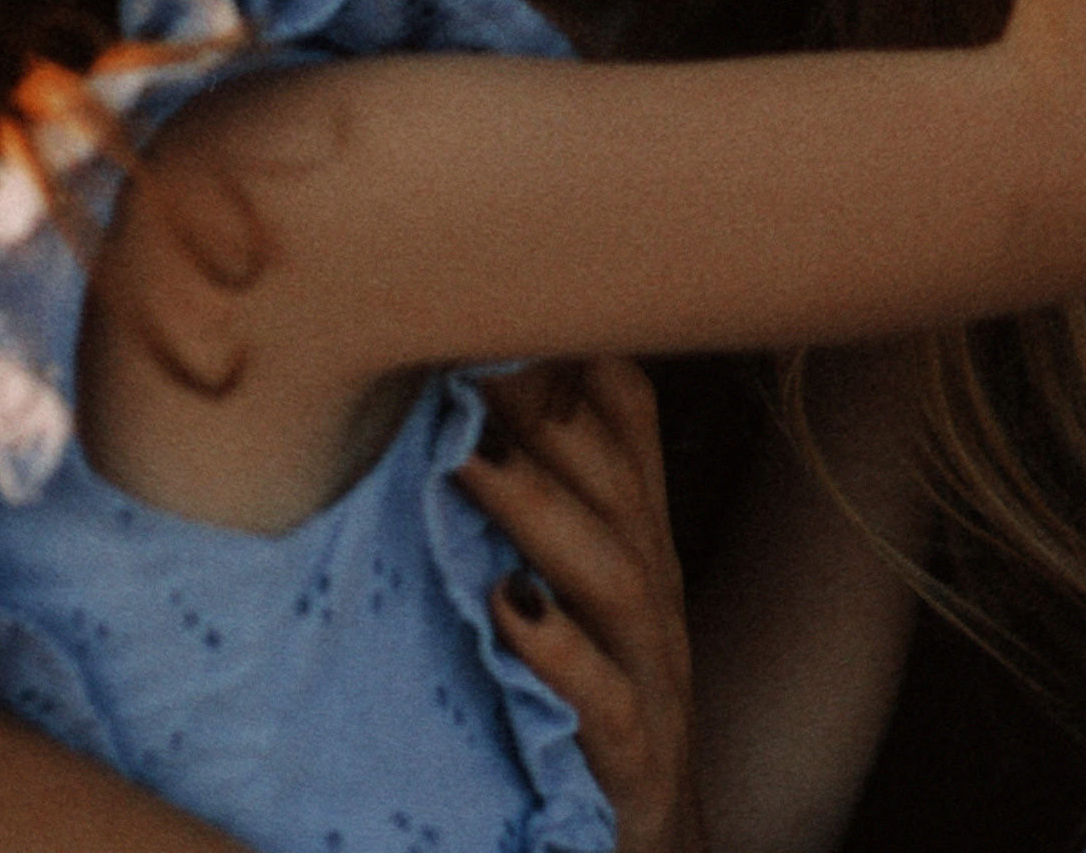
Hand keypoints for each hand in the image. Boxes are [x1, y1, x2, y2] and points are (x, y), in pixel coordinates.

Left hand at [455, 356, 705, 852]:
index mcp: (633, 529)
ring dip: (538, 510)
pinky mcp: (635, 759)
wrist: (644, 836)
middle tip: (458, 348)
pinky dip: (563, 656)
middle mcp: (651, 583)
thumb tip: (432, 375)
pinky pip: (608, 701)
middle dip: (540, 408)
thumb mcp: (563, 571)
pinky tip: (511, 613)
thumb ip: (521, 482)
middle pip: (612, 476)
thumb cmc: (585, 682)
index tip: (491, 288)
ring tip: (466, 458)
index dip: (568, 350)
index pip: (622, 416)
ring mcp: (653, 671)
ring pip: (611, 573)